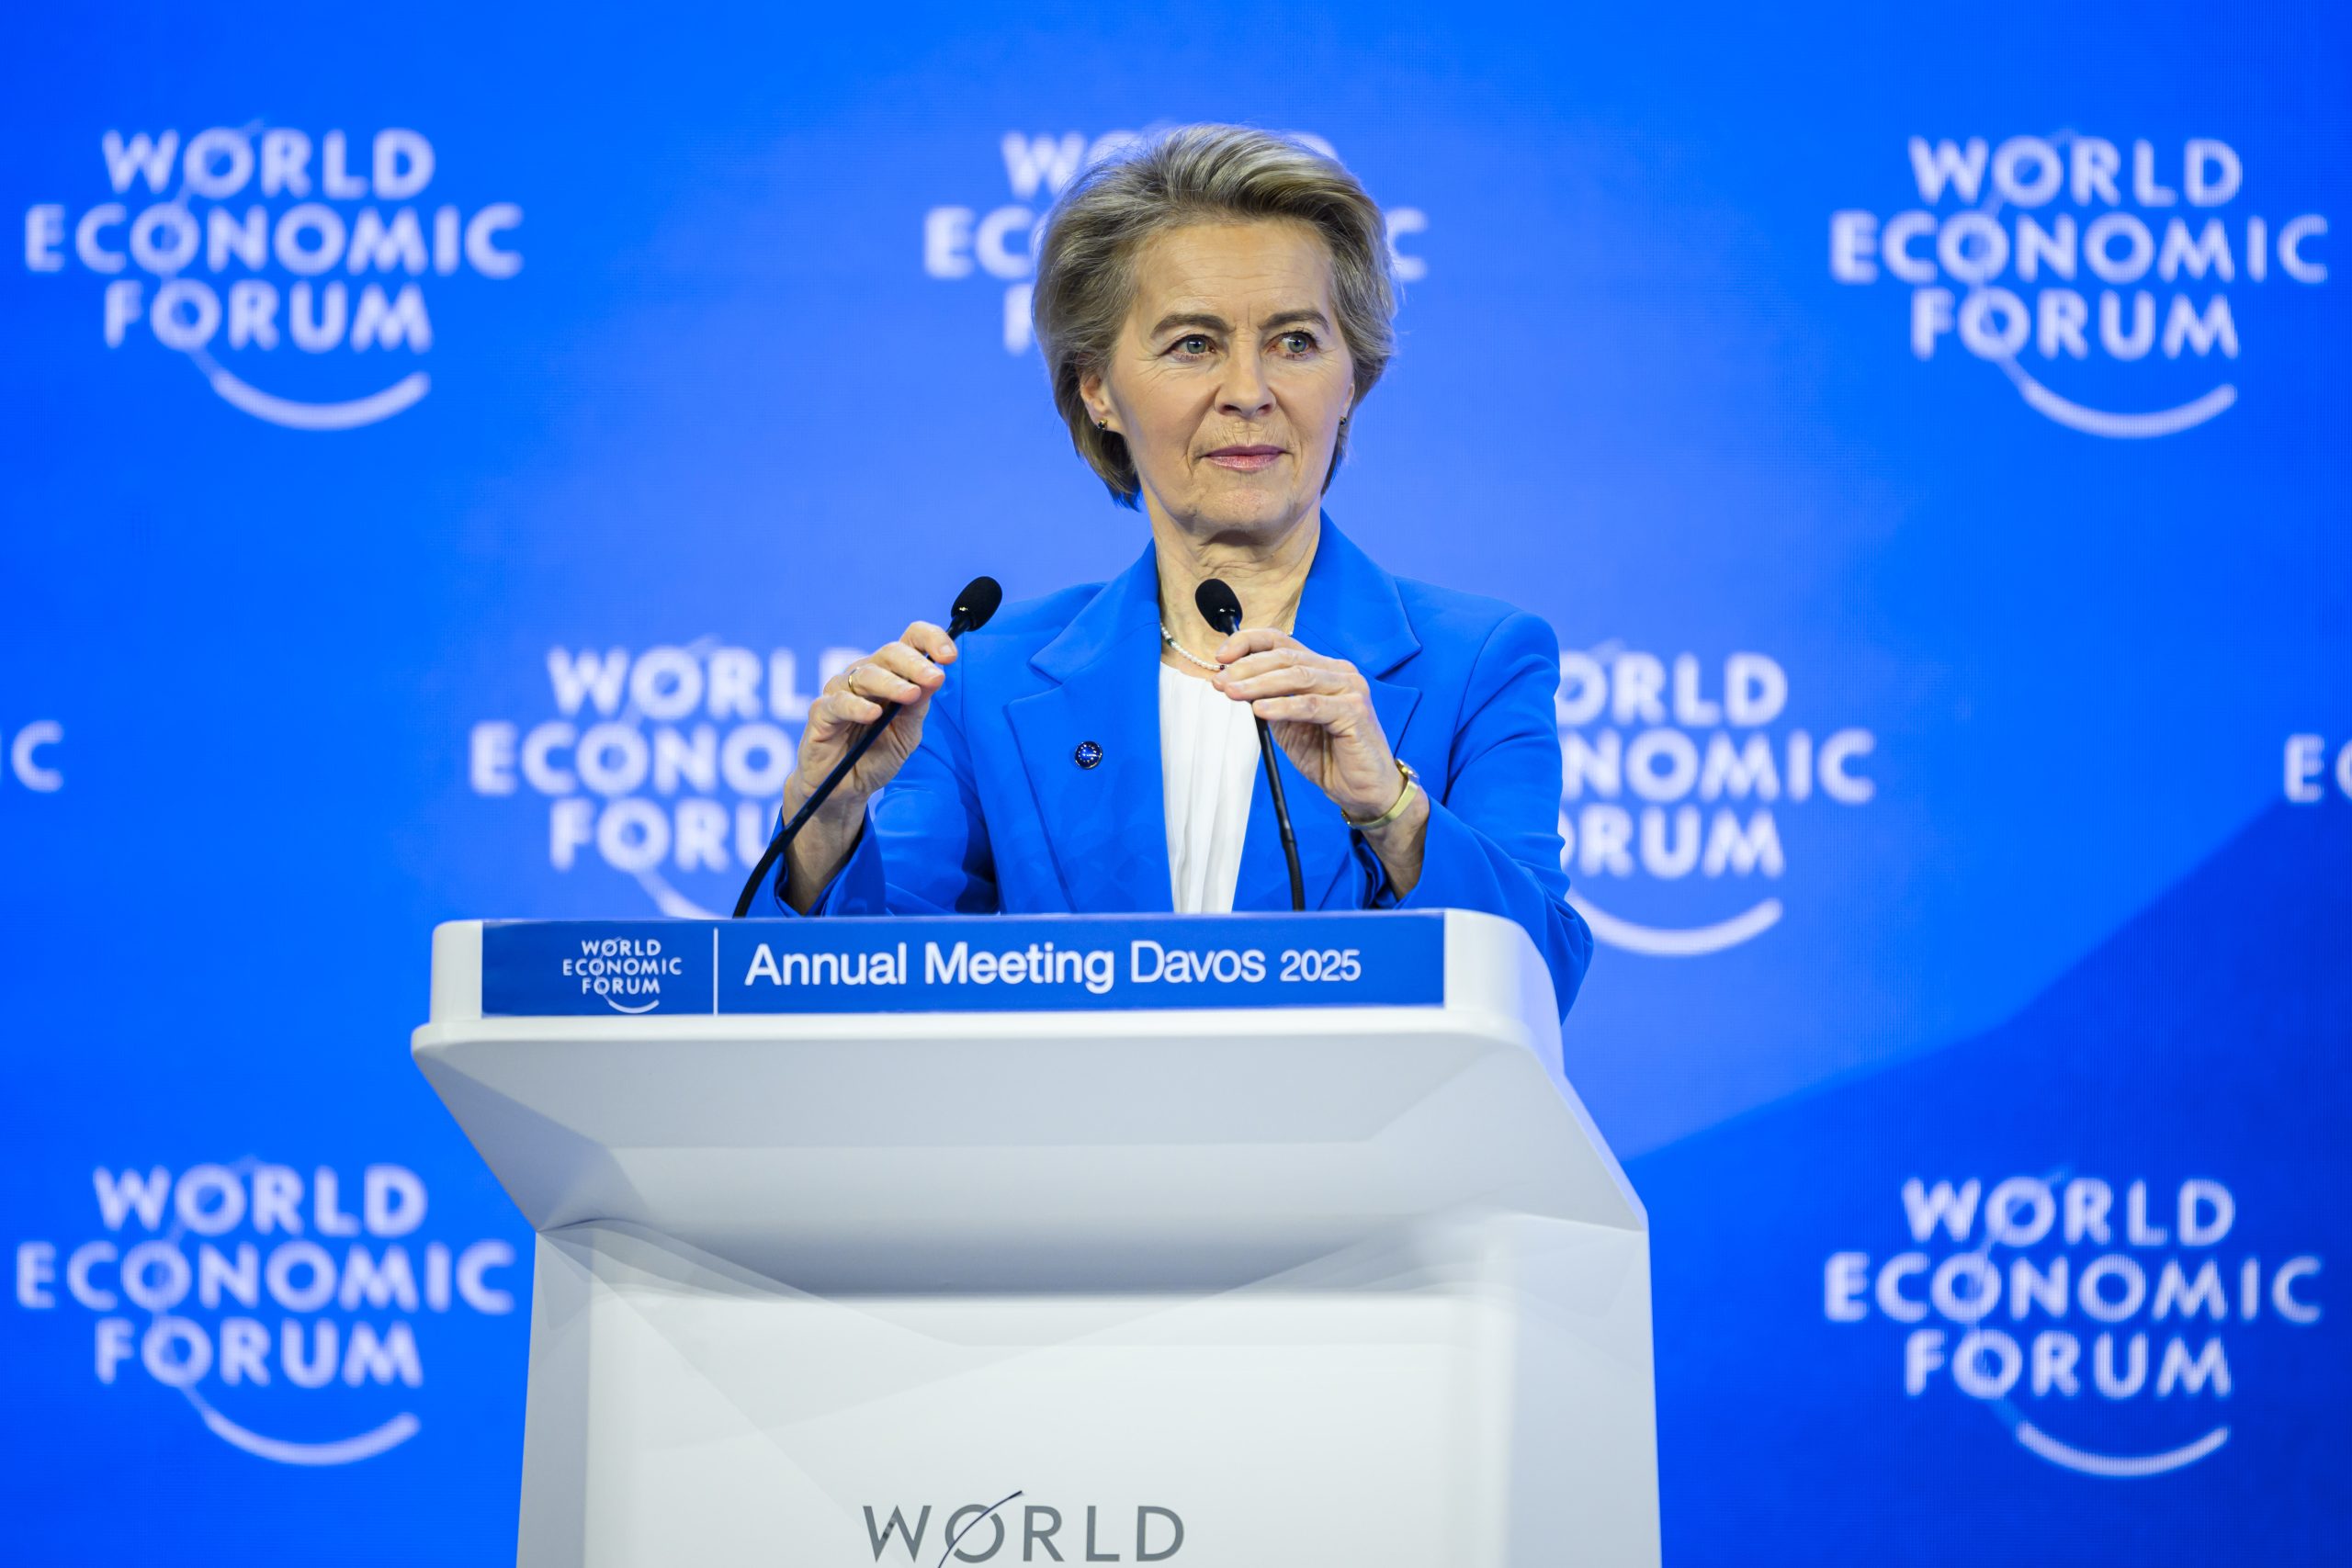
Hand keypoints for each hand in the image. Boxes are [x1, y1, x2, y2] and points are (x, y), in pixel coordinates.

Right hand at [777, 620, 955, 906]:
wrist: (846, 789)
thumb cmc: (876, 754)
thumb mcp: (907, 733)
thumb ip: (918, 706)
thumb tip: (937, 675)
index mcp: (890, 674)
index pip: (909, 641)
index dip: (931, 639)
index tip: (950, 656)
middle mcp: (864, 675)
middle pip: (889, 654)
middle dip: (915, 664)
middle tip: (935, 678)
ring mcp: (840, 691)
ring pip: (864, 675)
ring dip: (890, 683)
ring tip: (910, 695)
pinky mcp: (820, 713)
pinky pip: (838, 703)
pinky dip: (856, 706)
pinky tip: (873, 714)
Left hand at [1210, 629, 1409, 823]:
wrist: (1361, 789)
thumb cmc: (1327, 755)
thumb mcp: (1288, 724)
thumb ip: (1268, 700)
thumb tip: (1231, 682)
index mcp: (1322, 668)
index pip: (1282, 642)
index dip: (1249, 643)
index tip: (1220, 657)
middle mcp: (1339, 671)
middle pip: (1286, 657)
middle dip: (1248, 667)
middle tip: (1221, 682)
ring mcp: (1350, 689)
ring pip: (1298, 676)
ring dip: (1259, 683)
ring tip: (1233, 693)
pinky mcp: (1354, 712)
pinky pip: (1312, 705)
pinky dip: (1283, 706)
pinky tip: (1260, 710)